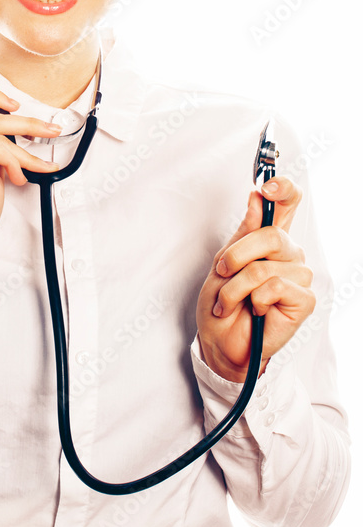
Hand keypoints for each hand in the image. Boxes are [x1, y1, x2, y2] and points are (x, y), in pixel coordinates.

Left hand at [196, 177, 314, 382]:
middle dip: (235, 256)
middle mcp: (289, 254)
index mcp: (270, 240)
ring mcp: (299, 276)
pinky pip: (274, 286)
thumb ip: (244, 231)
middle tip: (222, 273)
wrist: (221, 340)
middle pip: (270, 234)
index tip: (268, 185)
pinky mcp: (304, 300)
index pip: (288, 204)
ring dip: (235, 286)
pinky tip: (253, 310)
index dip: (283, 189)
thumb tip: (256, 197)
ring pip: (264, 266)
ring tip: (230, 301)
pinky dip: (251, 299)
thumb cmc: (222, 303)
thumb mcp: (223, 262)